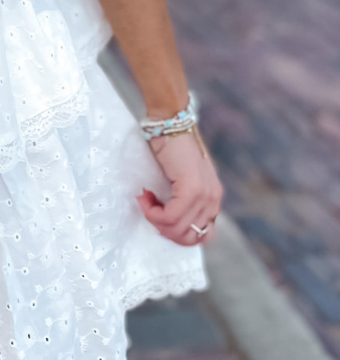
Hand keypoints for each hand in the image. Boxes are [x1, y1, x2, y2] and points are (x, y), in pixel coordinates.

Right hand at [138, 129, 222, 246]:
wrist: (170, 121)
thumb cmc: (170, 146)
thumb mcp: (182, 178)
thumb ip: (183, 199)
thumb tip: (170, 222)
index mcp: (213, 199)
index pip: (202, 236)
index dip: (177, 235)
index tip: (159, 218)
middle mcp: (213, 199)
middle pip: (189, 238)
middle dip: (164, 230)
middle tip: (149, 210)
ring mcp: (205, 195)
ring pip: (177, 229)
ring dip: (155, 219)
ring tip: (146, 200)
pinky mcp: (192, 189)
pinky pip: (170, 217)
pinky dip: (153, 212)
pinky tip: (145, 197)